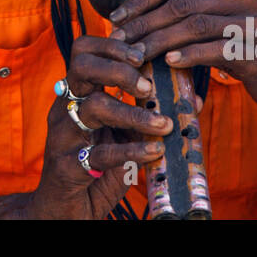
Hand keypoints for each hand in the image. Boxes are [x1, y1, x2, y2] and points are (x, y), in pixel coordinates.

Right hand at [23, 33, 171, 219]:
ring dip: (135, 113)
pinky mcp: (67, 164)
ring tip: (163, 123)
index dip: (112, 45)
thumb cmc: (95, 169)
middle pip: (82, 66)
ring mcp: (63, 134)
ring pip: (95, 106)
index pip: (84, 50)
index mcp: (77, 94)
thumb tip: (193, 101)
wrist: (64, 211)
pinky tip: (155, 152)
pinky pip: (102, 152)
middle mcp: (65, 107)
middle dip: (119, 69)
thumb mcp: (123, 137)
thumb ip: (149, 117)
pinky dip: (133, 150)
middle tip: (147, 85)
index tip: (142, 54)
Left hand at [109, 0, 256, 123]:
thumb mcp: (215, 21)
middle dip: (144, 23)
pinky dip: (189, 54)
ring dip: (159, 41)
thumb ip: (185, 12)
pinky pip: (216, 48)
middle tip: (120, 41)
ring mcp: (251, 20)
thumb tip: (130, 17)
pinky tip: (169, 62)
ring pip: (194, 25)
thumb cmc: (240, 46)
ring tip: (136, 55)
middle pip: (180, 3)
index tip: (116, 18)